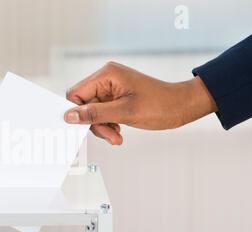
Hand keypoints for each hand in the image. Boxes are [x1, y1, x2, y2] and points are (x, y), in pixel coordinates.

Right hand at [64, 62, 217, 144]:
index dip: (77, 112)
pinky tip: (118, 131)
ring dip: (102, 127)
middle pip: (84, 104)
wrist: (182, 106)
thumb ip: (94, 114)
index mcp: (107, 74)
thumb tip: (70, 116)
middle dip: (95, 123)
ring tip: (116, 136)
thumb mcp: (125, 112)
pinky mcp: (115, 98)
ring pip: (92, 112)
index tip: (84, 128)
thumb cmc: (161, 104)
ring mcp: (111, 89)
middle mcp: (106, 79)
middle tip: (109, 135)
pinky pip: (102, 114)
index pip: (76, 93)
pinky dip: (108, 125)